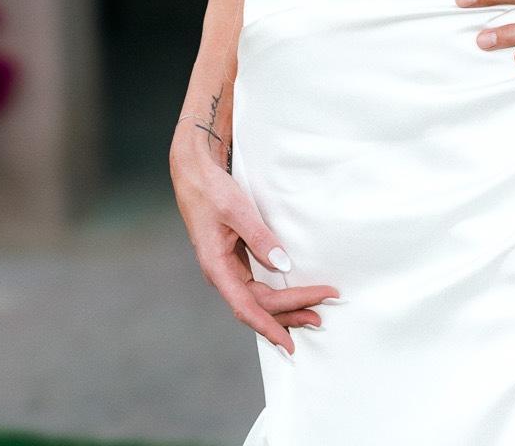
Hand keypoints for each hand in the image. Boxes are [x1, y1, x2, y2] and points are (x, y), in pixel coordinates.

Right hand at [170, 121, 335, 354]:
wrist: (194, 173)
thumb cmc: (211, 190)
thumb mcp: (236, 210)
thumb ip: (259, 237)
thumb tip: (283, 265)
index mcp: (217, 267)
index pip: (247, 307)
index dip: (270, 326)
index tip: (291, 341)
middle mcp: (222, 273)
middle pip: (258, 305)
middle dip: (289, 313)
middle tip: (321, 317)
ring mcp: (229, 268)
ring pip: (259, 298)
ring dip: (286, 307)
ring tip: (314, 313)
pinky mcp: (235, 259)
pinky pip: (258, 285)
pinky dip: (277, 293)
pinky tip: (293, 296)